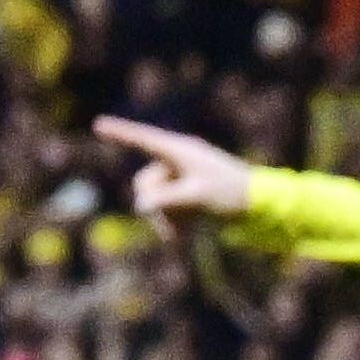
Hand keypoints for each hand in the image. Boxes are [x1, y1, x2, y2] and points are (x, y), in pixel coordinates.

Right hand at [95, 116, 260, 224]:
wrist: (260, 206)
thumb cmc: (231, 194)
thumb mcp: (197, 197)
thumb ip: (166, 200)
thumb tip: (141, 206)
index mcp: (180, 151)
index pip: (143, 139)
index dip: (120, 133)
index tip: (98, 124)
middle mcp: (178, 162)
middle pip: (146, 181)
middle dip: (155, 204)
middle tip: (176, 221)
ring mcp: (182, 179)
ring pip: (154, 199)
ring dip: (165, 218)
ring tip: (185, 232)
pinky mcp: (187, 195)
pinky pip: (166, 208)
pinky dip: (172, 222)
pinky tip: (185, 235)